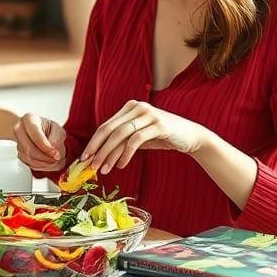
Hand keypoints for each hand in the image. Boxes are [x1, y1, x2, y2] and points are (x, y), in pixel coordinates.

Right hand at [13, 114, 66, 171]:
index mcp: (29, 119)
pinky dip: (41, 166)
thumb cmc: (48, 129)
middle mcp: (19, 130)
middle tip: (57, 158)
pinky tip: (48, 162)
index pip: (35, 134)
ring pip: (30, 159)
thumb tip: (54, 150)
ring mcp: (18, 143)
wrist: (39, 133)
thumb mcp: (57, 128)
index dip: (45, 146)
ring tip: (54, 160)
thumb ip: (57, 137)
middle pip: (30, 149)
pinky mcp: (19, 154)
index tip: (56, 153)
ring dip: (44, 163)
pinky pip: (30, 164)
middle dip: (46, 157)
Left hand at [81, 100, 207, 173]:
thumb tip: (99, 157)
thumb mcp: (138, 138)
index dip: (94, 142)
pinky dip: (126, 154)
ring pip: (121, 135)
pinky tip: (122, 166)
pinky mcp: (159, 124)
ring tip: (104, 170)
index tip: (85, 158)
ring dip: (110, 154)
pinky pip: (136, 140)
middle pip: (110, 129)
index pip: (105, 126)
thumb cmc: (162, 137)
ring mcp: (149, 114)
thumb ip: (121, 142)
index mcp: (130, 108)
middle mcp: (137, 107)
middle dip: (98, 149)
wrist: (191, 136)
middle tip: (90, 165)